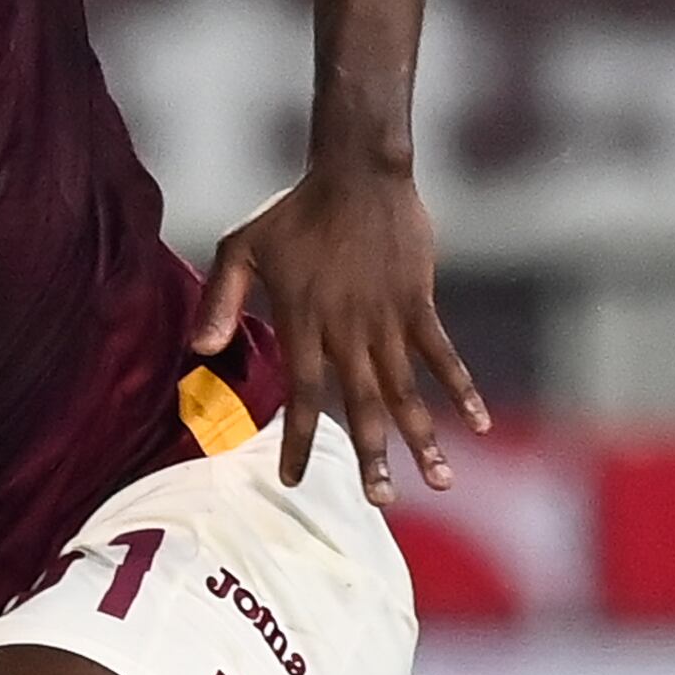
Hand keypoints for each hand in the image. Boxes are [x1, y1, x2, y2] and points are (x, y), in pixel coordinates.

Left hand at [195, 162, 486, 501]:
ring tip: (439, 481)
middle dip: (372, 456)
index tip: (292, 481)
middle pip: (361, 405)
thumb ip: (220, 301)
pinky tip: (477, 423)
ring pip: (406, 389)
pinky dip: (461, 388)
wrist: (356, 172)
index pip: (301, 394)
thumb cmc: (293, 210)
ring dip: (422, 437)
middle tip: (382, 502)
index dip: (298, 440)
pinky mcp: (419, 302)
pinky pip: (442, 354)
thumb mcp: (240, 247)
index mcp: (303, 322)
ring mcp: (386, 318)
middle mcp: (347, 330)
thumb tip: (197, 351)